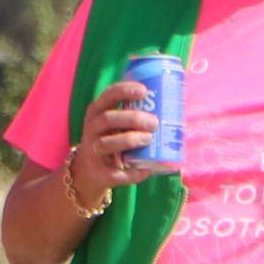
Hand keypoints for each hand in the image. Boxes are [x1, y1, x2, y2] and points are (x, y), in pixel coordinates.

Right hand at [69, 76, 171, 209]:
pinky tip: (147, 170)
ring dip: (130, 140)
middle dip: (133, 118)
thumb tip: (173, 109)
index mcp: (97, 112)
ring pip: (107, 143)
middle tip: (154, 122)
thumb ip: (134, 115)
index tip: (144, 91)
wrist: (90, 171)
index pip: (108, 95)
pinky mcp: (99, 173)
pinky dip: (133, 173)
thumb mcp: (115, 123)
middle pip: (108, 119)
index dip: (125, 91)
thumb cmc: (111, 139)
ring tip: (149, 139)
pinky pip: (116, 173)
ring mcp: (93, 151)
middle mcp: (92, 129)